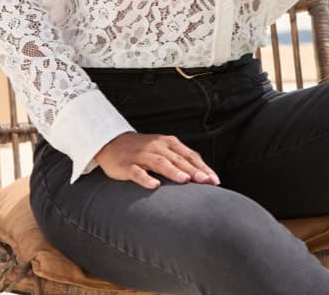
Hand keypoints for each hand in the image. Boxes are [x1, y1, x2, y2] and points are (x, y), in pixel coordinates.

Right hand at [95, 131, 219, 189]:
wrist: (113, 142)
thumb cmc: (145, 150)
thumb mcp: (164, 150)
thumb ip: (181, 159)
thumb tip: (203, 175)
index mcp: (169, 143)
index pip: (189, 155)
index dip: (203, 167)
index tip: (214, 180)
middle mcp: (157, 147)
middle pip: (178, 158)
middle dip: (193, 170)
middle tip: (206, 181)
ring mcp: (141, 155)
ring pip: (160, 162)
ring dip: (173, 171)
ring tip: (185, 180)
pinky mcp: (127, 165)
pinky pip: (137, 171)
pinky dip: (146, 178)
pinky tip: (155, 186)